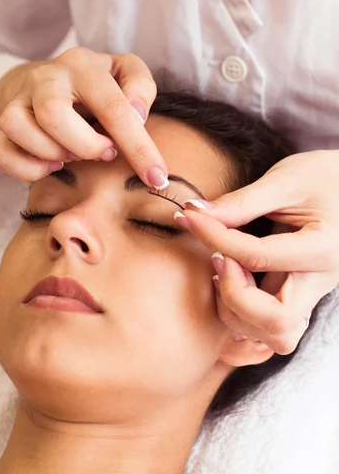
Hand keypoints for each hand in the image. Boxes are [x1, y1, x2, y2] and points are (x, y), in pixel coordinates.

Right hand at [0, 48, 167, 187]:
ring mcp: (19, 100)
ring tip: (74, 155)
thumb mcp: (127, 73)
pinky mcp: (4, 123)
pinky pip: (1, 152)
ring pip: (17, 127)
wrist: (54, 80)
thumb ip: (140, 88)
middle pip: (52, 115)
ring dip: (51, 154)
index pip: (113, 108)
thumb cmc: (100, 84)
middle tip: (104, 153)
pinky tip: (52, 165)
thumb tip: (137, 115)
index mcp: (82, 65)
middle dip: (85, 146)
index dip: (138, 147)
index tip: (156, 177)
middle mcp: (45, 78)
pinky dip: (27, 169)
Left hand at [175, 150, 338, 354]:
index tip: (188, 216)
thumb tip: (194, 212)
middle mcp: (322, 281)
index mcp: (324, 248)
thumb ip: (240, 202)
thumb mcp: (283, 181)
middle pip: (276, 324)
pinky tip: (231, 281)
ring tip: (224, 269)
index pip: (256, 257)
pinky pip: (271, 326)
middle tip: (218, 261)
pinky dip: (244, 314)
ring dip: (237, 310)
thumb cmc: (321, 176)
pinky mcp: (301, 297)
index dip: (213, 237)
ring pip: (275, 335)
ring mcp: (313, 294)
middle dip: (233, 298)